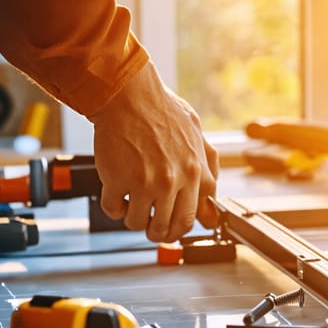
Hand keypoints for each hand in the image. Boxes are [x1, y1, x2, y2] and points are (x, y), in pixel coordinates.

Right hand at [89, 62, 218, 242]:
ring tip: (132, 203)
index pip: (194, 217)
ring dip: (133, 218)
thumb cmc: (161, 110)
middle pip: (168, 228)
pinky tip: (116, 193)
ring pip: (138, 224)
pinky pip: (113, 210)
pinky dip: (113, 207)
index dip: (181, 228)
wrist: (129, 95)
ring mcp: (145, 183)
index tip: (174, 228)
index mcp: (194, 173)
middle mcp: (172, 181)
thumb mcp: (196, 135)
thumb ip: (208, 165)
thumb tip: (213, 193)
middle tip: (151, 225)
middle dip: (158, 232)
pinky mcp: (118, 180)